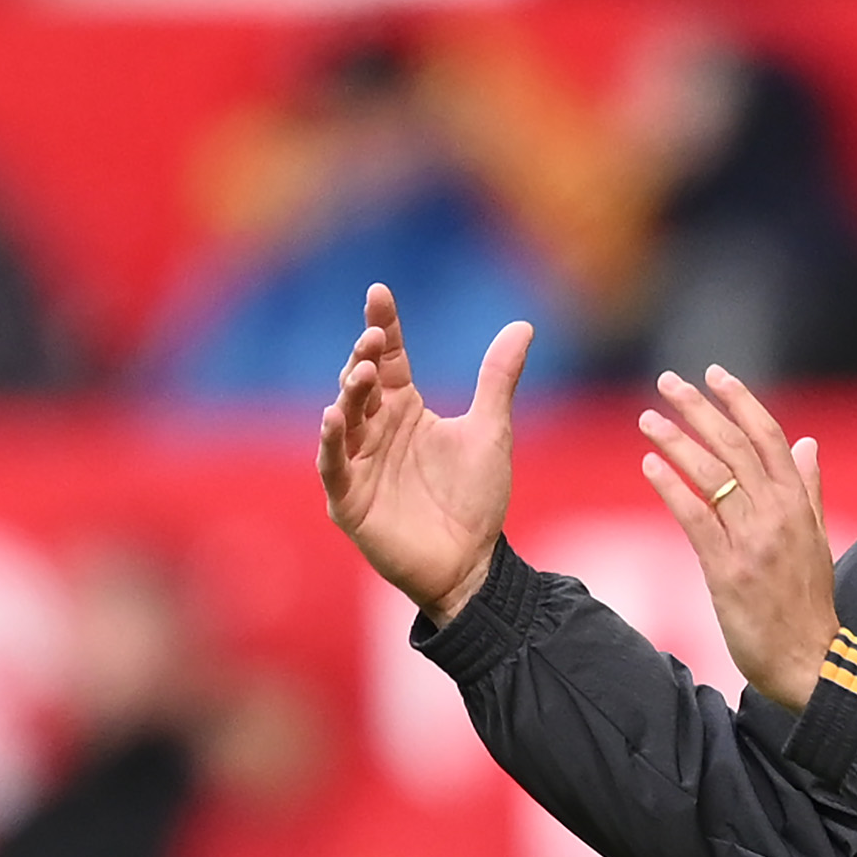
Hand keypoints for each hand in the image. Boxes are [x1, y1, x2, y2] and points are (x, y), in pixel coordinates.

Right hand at [318, 284, 532, 624]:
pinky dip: (333, 442)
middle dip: (363, 358)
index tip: (378, 292)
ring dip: (349, 394)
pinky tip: (335, 418)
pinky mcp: (350, 499)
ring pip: (345, 418)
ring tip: (360, 372)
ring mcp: (360, 463)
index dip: (383, 326)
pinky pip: (334, 465)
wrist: (474, 564)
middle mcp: (377, 430)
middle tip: (372, 334)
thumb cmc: (476, 499)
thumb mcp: (491, 431)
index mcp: (405, 409)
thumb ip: (498, 379)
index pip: (388, 358)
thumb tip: (523, 325)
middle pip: (362, 383)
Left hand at [638, 366, 835, 711]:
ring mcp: (753, 541)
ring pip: (714, 476)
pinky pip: (697, 519)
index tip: (715, 375)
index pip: (770, 438)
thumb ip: (808, 489)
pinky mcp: (728, 570)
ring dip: (678, 442)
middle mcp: (778, 515)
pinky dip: (673, 488)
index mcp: (798, 505)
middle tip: (668, 382)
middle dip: (700, 410)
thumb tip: (808, 444)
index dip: (742, 402)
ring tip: (648, 418)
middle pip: (736, 447)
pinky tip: (650, 466)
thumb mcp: (817, 539)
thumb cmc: (809, 603)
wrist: (810, 660)